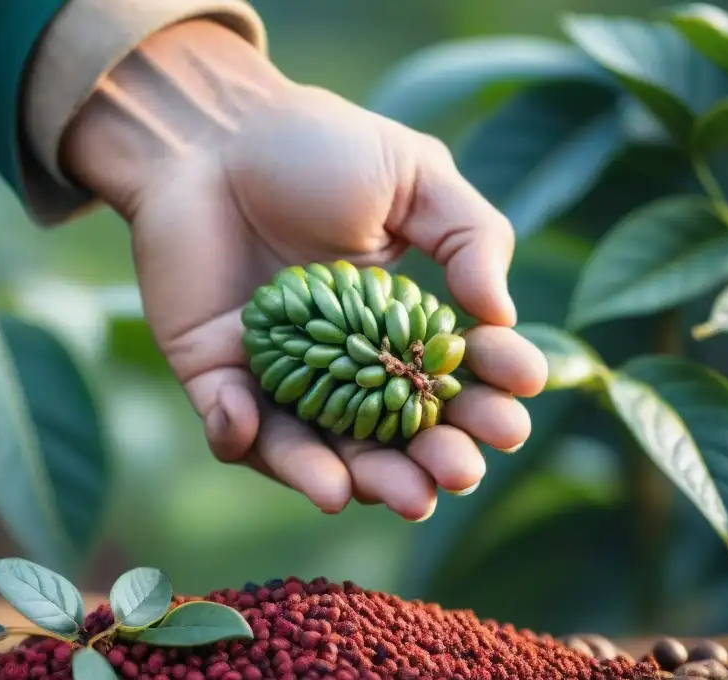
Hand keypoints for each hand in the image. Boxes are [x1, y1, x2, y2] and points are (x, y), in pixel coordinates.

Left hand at [62, 19, 547, 520]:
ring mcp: (279, 377)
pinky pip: (234, 431)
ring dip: (362, 480)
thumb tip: (504, 316)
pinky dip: (246, 437)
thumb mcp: (414, 176)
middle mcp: (341, 363)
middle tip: (462, 470)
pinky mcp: (216, 377)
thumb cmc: (313, 145)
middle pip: (392, 433)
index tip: (519, 392)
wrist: (208, 133)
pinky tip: (260, 419)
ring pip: (322, 451)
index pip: (448, 375)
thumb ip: (470, 236)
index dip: (487, 391)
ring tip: (405, 499)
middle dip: (434, 459)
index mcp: (395, 323)